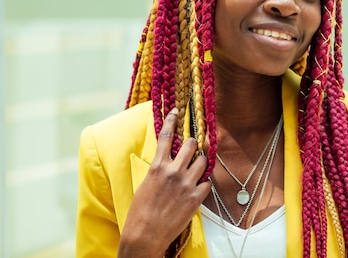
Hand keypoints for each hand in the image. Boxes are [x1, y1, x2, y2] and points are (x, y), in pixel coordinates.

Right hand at [118, 108, 210, 257]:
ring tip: (196, 168)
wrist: (145, 235)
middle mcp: (173, 172)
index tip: (177, 111)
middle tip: (194, 147)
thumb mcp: (145, 183)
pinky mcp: (196, 198)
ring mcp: (186, 184)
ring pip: (203, 161)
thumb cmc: (140, 211)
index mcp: (158, 166)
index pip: (167, 136)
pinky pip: (207, 183)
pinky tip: (198, 187)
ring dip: (201, 162)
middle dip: (194, 144)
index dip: (173, 120)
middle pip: (192, 145)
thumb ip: (159, 169)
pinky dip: (204, 184)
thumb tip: (167, 160)